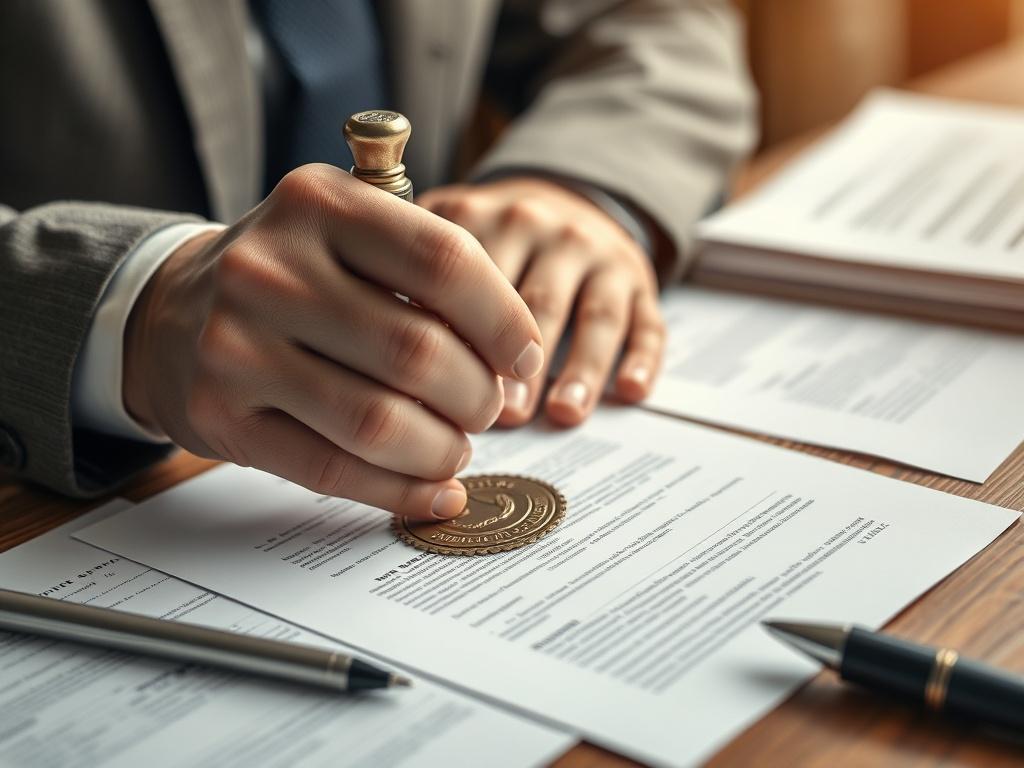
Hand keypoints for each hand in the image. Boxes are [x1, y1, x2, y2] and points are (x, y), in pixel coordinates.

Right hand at [123, 164, 543, 519]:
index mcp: (320, 203)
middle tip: (487, 408)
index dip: (505, 321)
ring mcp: (235, 343)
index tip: (525, 359)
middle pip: (418, 350)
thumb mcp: (348, 235)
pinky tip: (434, 492)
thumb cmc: (290, 275)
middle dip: (478, 395)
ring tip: (457, 447)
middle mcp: (270, 267)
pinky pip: (333, 470)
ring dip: (443, 448)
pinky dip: (400, 491)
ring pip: (379, 421)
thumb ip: (428, 273)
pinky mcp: (220, 414)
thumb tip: (516, 360)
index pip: (445, 261)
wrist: (169, 312)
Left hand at [419, 177, 664, 426]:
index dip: (459, 336)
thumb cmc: (489, 240)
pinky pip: (647, 319)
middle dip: (518, 363)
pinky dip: (642, 357)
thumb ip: (412, 280)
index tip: (444, 385)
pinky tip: (631, 391)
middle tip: (501, 414)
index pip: (472, 280)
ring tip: (562, 413)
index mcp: (487, 220)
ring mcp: (598, 254)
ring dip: (579, 367)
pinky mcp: (638, 280)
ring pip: (593, 314)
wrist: (563, 198)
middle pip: (534, 300)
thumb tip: (383, 360)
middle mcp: (546, 229)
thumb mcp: (445, 238)